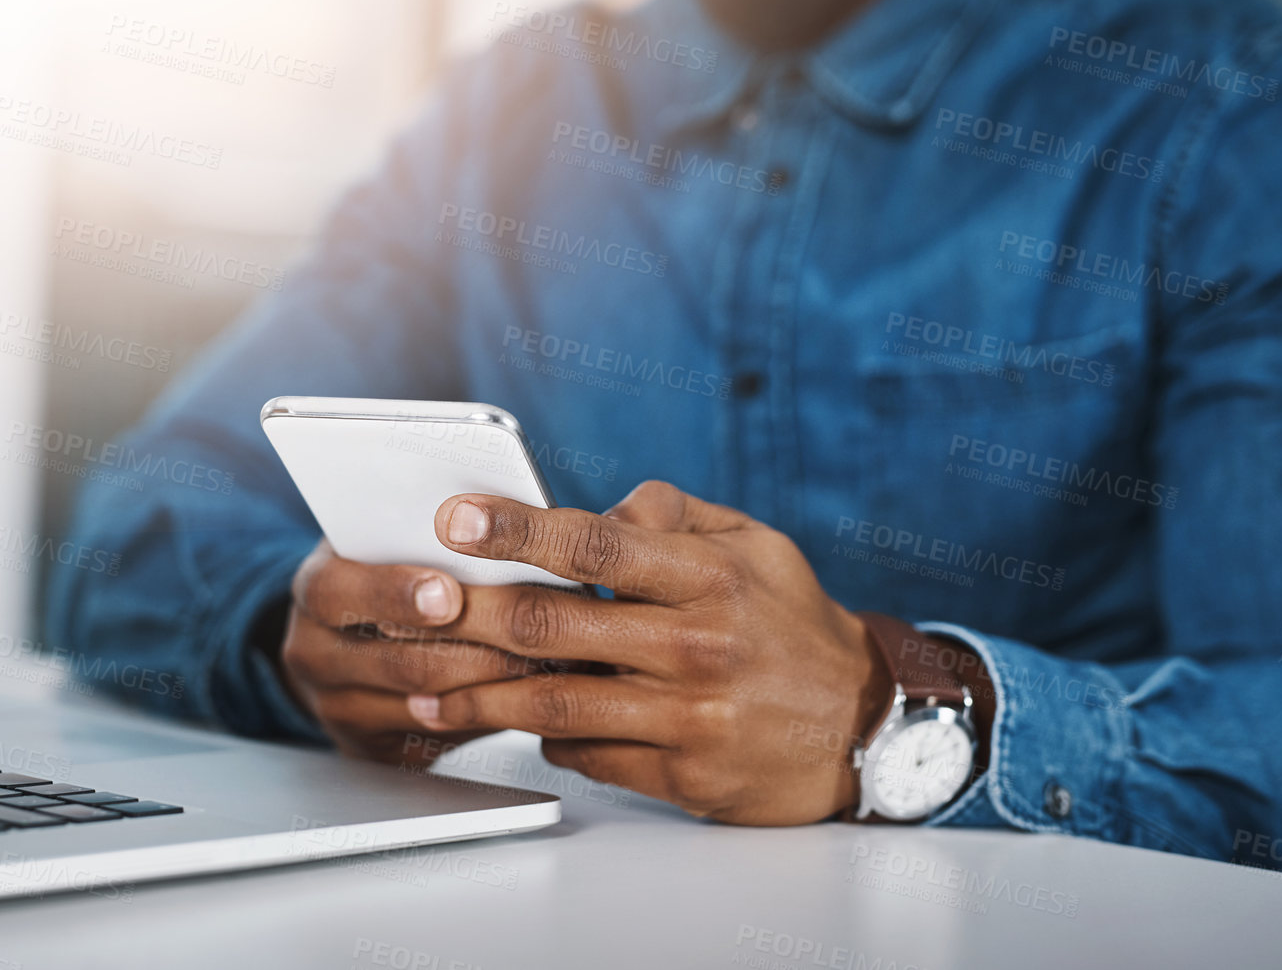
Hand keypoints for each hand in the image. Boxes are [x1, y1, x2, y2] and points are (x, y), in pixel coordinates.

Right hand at [279, 540, 558, 765]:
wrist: (343, 644)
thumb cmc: (386, 577)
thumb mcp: (386, 545)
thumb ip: (427, 540)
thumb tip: (497, 526)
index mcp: (316, 588)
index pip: (340, 591)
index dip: (396, 593)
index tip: (449, 595)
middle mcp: (313, 652)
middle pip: (397, 659)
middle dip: (476, 646)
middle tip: (535, 633)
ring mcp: (337, 707)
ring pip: (423, 703)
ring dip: (493, 682)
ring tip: (548, 659)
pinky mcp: (368, 747)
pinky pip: (432, 738)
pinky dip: (485, 714)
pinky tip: (525, 693)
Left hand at [407, 481, 888, 824]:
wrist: (865, 724)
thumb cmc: (792, 623)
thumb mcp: (754, 543)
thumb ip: (671, 513)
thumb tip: (598, 506)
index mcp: (709, 576)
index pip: (595, 542)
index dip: (516, 528)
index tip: (455, 517)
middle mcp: (697, 643)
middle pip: (552, 624)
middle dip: (469, 613)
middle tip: (416, 604)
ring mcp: (690, 716)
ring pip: (553, 702)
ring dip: (480, 694)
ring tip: (427, 686)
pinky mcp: (684, 775)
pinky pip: (587, 754)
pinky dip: (544, 736)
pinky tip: (516, 721)